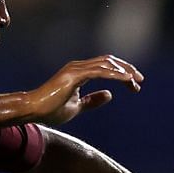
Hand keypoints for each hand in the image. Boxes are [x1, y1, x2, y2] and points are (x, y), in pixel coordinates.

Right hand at [29, 54, 144, 125]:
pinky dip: (114, 75)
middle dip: (126, 69)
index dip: (121, 73)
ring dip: (123, 72)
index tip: (134, 84)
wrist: (33, 111)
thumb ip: (93, 100)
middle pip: (108, 62)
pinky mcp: (73, 76)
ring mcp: (75, 70)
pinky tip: (126, 80)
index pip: (105, 66)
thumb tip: (109, 95)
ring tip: (136, 80)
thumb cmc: (50, 110)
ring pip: (105, 65)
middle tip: (140, 80)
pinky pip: (99, 72)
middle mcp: (78, 67)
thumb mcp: (77, 106)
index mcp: (79, 72)